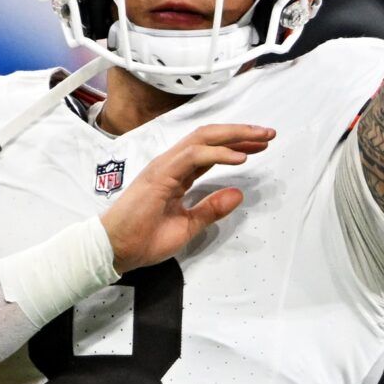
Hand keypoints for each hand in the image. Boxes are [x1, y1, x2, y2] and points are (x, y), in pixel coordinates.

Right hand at [100, 124, 274, 272]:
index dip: (236, 145)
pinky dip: (219, 154)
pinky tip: (239, 158)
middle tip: (268, 134)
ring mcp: (165, 166)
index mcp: (176, 174)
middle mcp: (171, 164)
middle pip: (209, 137)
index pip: (210, 151)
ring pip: (203, 138)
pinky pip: (194, 156)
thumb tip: (238, 194)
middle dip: (240, 133)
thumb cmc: (143, 239)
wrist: (116, 249)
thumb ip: (211, 209)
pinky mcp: (160, 174)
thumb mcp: (188, 225)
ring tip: (260, 139)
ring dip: (234, 137)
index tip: (260, 147)